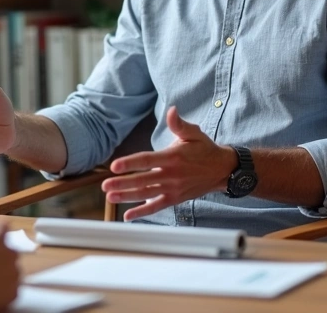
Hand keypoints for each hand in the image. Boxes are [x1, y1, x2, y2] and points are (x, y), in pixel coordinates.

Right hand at [0, 222, 20, 312]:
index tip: (0, 227)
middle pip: (10, 254)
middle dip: (1, 259)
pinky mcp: (15, 292)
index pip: (3, 227)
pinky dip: (4, 291)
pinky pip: (12, 290)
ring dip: (4, 275)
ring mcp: (15, 274)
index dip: (0, 229)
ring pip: (13, 272)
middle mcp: (11, 253)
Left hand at [101, 106, 236, 221]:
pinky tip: (128, 216)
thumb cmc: (204, 149)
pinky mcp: (175, 199)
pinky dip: (142, 212)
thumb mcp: (194, 133)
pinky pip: (156, 207)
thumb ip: (179, 124)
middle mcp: (171, 175)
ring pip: (146, 194)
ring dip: (127, 197)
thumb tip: (172, 110)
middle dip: (122, 183)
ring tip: (110, 198)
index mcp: (172, 157)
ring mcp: (172, 189)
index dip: (130, 163)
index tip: (114, 166)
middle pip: (143, 180)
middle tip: (105, 186)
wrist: (221, 170)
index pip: (147, 160)